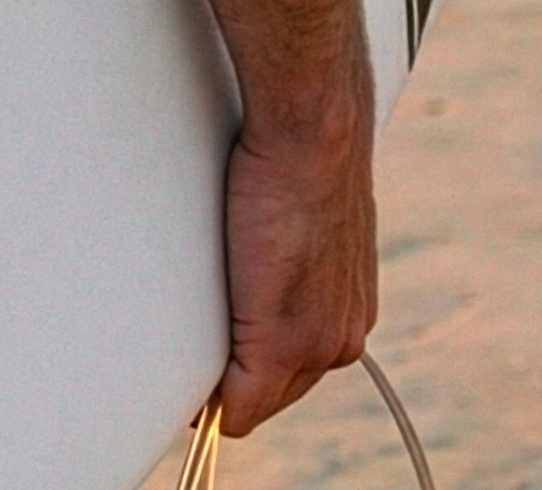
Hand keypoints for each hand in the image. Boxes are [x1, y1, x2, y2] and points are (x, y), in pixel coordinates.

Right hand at [216, 98, 376, 436]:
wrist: (312, 138)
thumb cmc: (300, 162)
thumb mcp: (310, 221)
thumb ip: (296, 258)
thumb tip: (263, 263)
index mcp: (348, 312)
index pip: (298, 371)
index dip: (256, 369)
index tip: (223, 353)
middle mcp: (342, 338)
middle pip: (280, 393)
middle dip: (239, 380)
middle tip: (202, 354)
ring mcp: (316, 343)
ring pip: (260, 399)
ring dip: (226, 384)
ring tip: (195, 348)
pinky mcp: (280, 341)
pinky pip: (239, 403)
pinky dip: (213, 401)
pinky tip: (194, 386)